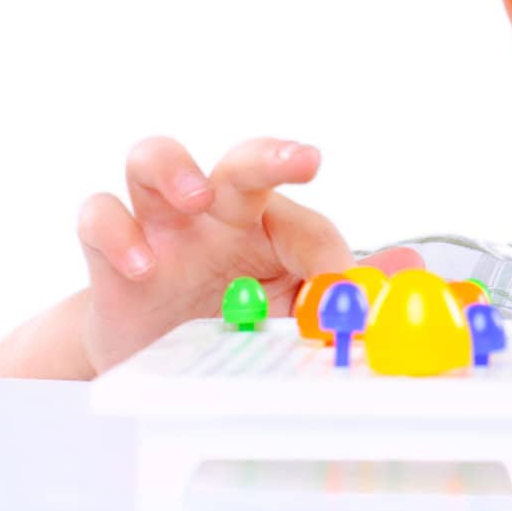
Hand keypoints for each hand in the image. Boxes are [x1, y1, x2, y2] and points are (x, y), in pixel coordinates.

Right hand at [77, 136, 422, 374]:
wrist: (156, 354)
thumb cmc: (230, 314)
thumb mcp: (288, 310)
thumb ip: (341, 286)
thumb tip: (410, 267)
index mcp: (267, 223)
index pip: (301, 220)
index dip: (323, 250)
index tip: (337, 284)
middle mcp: (216, 210)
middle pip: (241, 161)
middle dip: (271, 156)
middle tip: (301, 160)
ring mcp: (161, 225)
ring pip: (154, 160)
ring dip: (174, 168)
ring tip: (196, 196)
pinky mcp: (111, 252)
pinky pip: (100, 218)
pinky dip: (115, 232)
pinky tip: (138, 263)